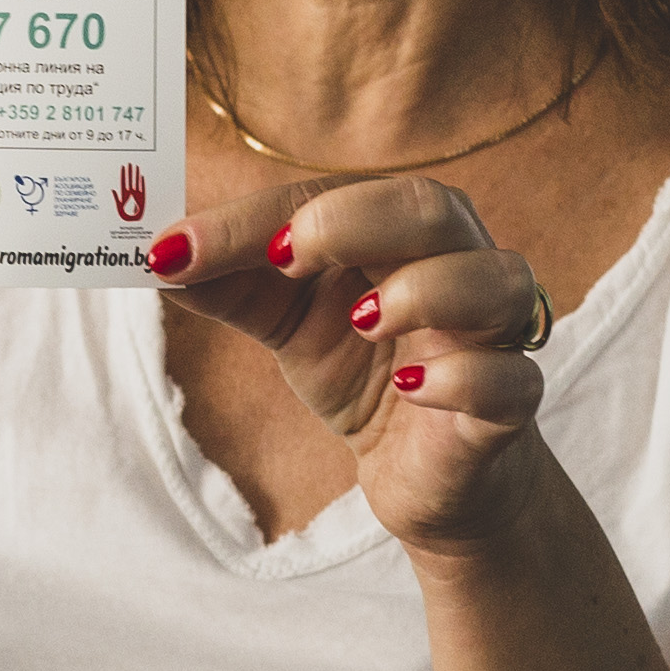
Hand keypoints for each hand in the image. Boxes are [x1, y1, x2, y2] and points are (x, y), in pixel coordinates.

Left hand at [150, 176, 551, 556]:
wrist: (427, 474)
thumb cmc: (366, 371)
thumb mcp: (287, 324)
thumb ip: (229, 287)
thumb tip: (158, 255)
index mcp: (398, 229)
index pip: (330, 197)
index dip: (253, 219)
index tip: (178, 248)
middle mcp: (457, 263)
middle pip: (431, 208)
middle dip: (354, 221)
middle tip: (285, 256)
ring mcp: (492, 334)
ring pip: (495, 281)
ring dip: (426, 291)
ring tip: (365, 321)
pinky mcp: (509, 405)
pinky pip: (511, 379)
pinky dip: (462, 377)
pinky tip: (412, 388)